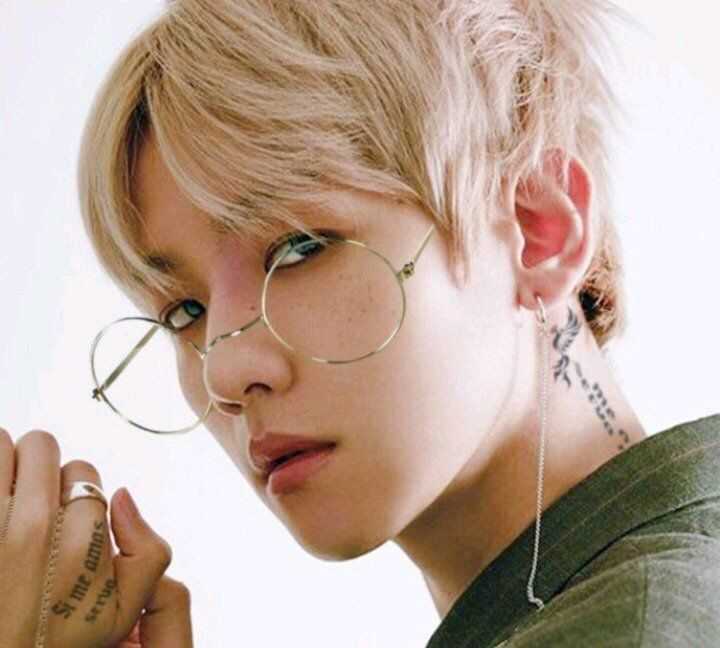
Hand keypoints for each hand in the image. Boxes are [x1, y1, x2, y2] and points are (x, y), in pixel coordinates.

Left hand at [0, 428, 189, 646]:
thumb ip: (149, 552)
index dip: (77, 490)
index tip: (65, 514)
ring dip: (5, 461)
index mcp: (79, 540)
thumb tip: (123, 495)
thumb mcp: (123, 610)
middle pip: (41, 445)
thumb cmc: (56, 639)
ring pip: (1, 444)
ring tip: (7, 493)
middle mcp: (31, 526)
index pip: (82, 469)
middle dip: (40, 466)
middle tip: (33, 496)